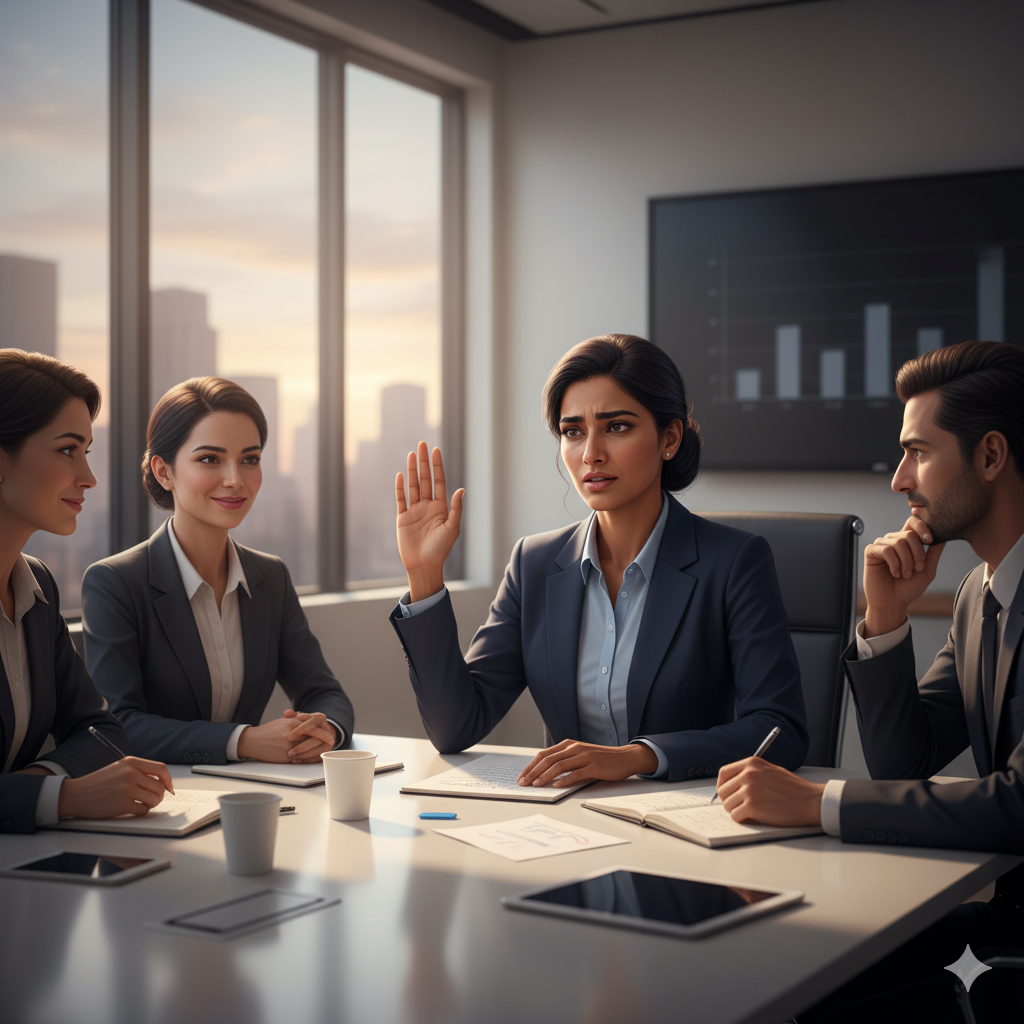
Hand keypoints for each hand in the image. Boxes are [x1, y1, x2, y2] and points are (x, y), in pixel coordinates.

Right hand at [57, 757, 173, 818]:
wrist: (76, 794)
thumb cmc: (98, 782)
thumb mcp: (119, 768)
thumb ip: (139, 770)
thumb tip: (162, 781)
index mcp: (131, 762)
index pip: (161, 768)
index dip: (168, 780)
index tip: (169, 788)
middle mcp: (131, 773)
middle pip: (160, 787)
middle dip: (159, 795)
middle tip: (152, 799)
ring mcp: (127, 789)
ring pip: (155, 799)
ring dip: (152, 804)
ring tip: (143, 803)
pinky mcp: (122, 804)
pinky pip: (144, 810)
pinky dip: (142, 811)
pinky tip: (134, 809)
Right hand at [236, 711, 335, 762]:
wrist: (253, 741)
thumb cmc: (269, 731)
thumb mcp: (284, 722)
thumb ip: (298, 721)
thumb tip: (312, 722)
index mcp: (293, 723)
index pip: (314, 726)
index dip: (324, 732)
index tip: (330, 737)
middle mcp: (293, 733)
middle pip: (315, 737)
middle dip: (324, 741)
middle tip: (331, 744)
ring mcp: (290, 745)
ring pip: (309, 749)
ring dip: (315, 751)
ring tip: (320, 752)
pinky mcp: (285, 756)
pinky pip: (300, 758)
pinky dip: (305, 758)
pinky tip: (307, 758)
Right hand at [396, 442, 463, 601]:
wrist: (424, 565)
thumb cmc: (440, 549)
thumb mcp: (452, 528)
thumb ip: (456, 508)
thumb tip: (461, 489)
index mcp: (441, 507)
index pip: (438, 481)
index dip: (437, 466)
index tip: (436, 450)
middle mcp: (427, 506)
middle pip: (425, 479)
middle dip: (424, 462)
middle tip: (422, 444)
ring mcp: (414, 511)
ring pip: (413, 486)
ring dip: (412, 470)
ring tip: (412, 454)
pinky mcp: (402, 518)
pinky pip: (401, 499)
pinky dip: (400, 487)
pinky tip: (401, 474)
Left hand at [516, 740, 658, 787]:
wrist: (624, 757)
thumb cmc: (600, 758)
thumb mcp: (580, 755)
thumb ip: (565, 760)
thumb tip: (545, 773)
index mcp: (569, 745)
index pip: (544, 754)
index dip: (531, 766)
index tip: (522, 777)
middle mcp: (574, 748)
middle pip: (548, 759)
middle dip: (533, 772)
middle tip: (524, 783)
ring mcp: (584, 756)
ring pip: (560, 765)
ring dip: (546, 776)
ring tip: (536, 785)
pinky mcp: (594, 766)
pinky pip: (576, 773)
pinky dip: (565, 780)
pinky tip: (557, 786)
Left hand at [715, 757, 823, 825]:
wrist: (810, 801)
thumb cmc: (794, 789)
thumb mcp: (770, 770)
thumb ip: (751, 773)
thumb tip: (733, 783)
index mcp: (751, 763)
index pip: (724, 773)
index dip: (723, 785)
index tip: (727, 792)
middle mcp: (748, 774)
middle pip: (723, 790)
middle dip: (730, 800)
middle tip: (742, 806)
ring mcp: (749, 790)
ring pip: (728, 805)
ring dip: (737, 811)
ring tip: (752, 811)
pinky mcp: (752, 806)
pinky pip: (736, 816)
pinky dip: (743, 819)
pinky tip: (755, 817)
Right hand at [863, 516, 944, 636]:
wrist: (893, 603)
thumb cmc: (909, 588)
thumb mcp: (927, 570)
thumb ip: (934, 552)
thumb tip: (943, 535)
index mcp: (907, 542)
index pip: (913, 522)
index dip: (922, 526)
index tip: (929, 540)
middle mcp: (893, 540)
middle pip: (909, 534)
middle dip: (917, 554)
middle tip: (917, 569)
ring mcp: (881, 545)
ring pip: (898, 543)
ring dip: (906, 562)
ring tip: (905, 574)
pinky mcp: (871, 552)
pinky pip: (886, 550)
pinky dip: (894, 564)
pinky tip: (894, 573)